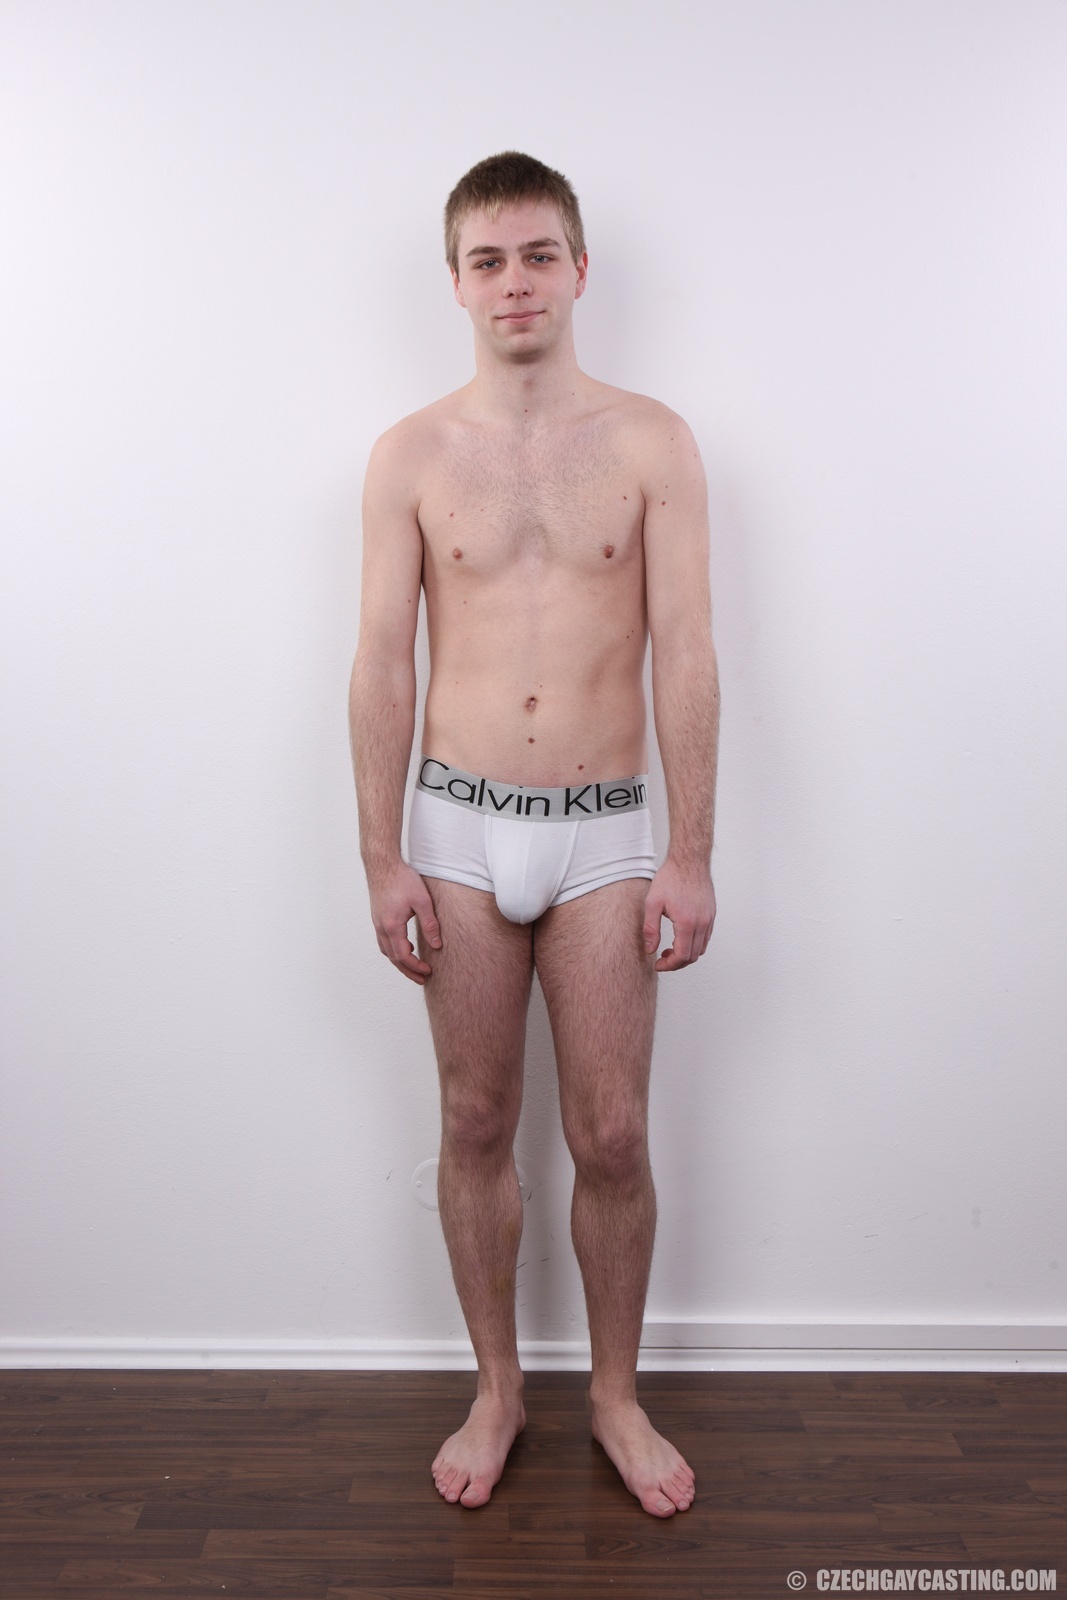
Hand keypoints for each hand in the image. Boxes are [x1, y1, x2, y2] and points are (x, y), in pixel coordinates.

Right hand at [368, 861, 441, 983]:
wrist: (382, 864)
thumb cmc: (402, 879)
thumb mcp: (422, 901)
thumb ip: (430, 924)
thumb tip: (437, 945)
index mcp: (392, 926)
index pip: (403, 956)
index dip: (416, 967)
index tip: (429, 971)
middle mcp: (382, 928)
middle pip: (393, 958)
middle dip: (408, 971)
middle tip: (422, 979)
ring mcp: (377, 923)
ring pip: (386, 951)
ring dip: (400, 962)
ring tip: (414, 967)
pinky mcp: (378, 918)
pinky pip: (384, 942)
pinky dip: (394, 950)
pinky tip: (406, 947)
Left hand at [643, 857, 715, 971]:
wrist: (689, 860)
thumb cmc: (671, 878)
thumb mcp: (653, 903)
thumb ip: (651, 929)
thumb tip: (650, 950)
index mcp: (687, 923)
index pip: (682, 956)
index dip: (669, 965)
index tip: (658, 964)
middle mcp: (702, 923)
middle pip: (693, 956)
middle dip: (677, 963)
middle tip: (662, 959)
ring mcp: (709, 919)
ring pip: (702, 948)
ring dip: (687, 954)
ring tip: (670, 949)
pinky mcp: (711, 914)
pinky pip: (706, 937)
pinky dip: (695, 944)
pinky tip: (681, 937)